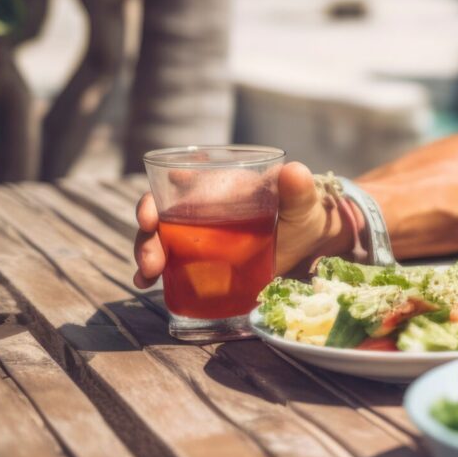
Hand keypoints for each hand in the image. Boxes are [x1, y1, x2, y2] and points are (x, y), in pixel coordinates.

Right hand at [132, 161, 351, 287]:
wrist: (310, 246)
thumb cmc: (303, 215)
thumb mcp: (302, 202)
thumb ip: (297, 189)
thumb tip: (293, 171)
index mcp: (220, 187)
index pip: (176, 186)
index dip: (154, 199)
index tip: (149, 217)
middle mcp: (200, 208)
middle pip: (161, 217)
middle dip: (146, 237)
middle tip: (150, 261)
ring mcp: (198, 236)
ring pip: (159, 240)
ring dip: (146, 255)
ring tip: (147, 277)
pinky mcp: (201, 261)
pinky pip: (170, 264)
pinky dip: (153, 273)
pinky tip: (147, 285)